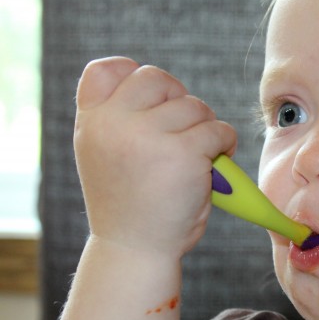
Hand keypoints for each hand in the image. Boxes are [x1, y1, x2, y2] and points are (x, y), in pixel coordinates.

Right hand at [73, 57, 236, 256]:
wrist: (135, 249)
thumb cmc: (131, 205)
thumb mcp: (107, 155)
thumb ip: (121, 120)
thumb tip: (168, 90)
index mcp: (91, 122)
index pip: (105, 70)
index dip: (133, 75)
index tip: (152, 102)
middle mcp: (113, 123)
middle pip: (157, 78)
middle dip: (179, 100)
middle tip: (186, 130)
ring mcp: (148, 136)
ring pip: (194, 106)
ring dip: (205, 128)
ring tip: (200, 156)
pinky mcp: (184, 153)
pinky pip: (218, 130)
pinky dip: (226, 143)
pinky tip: (218, 161)